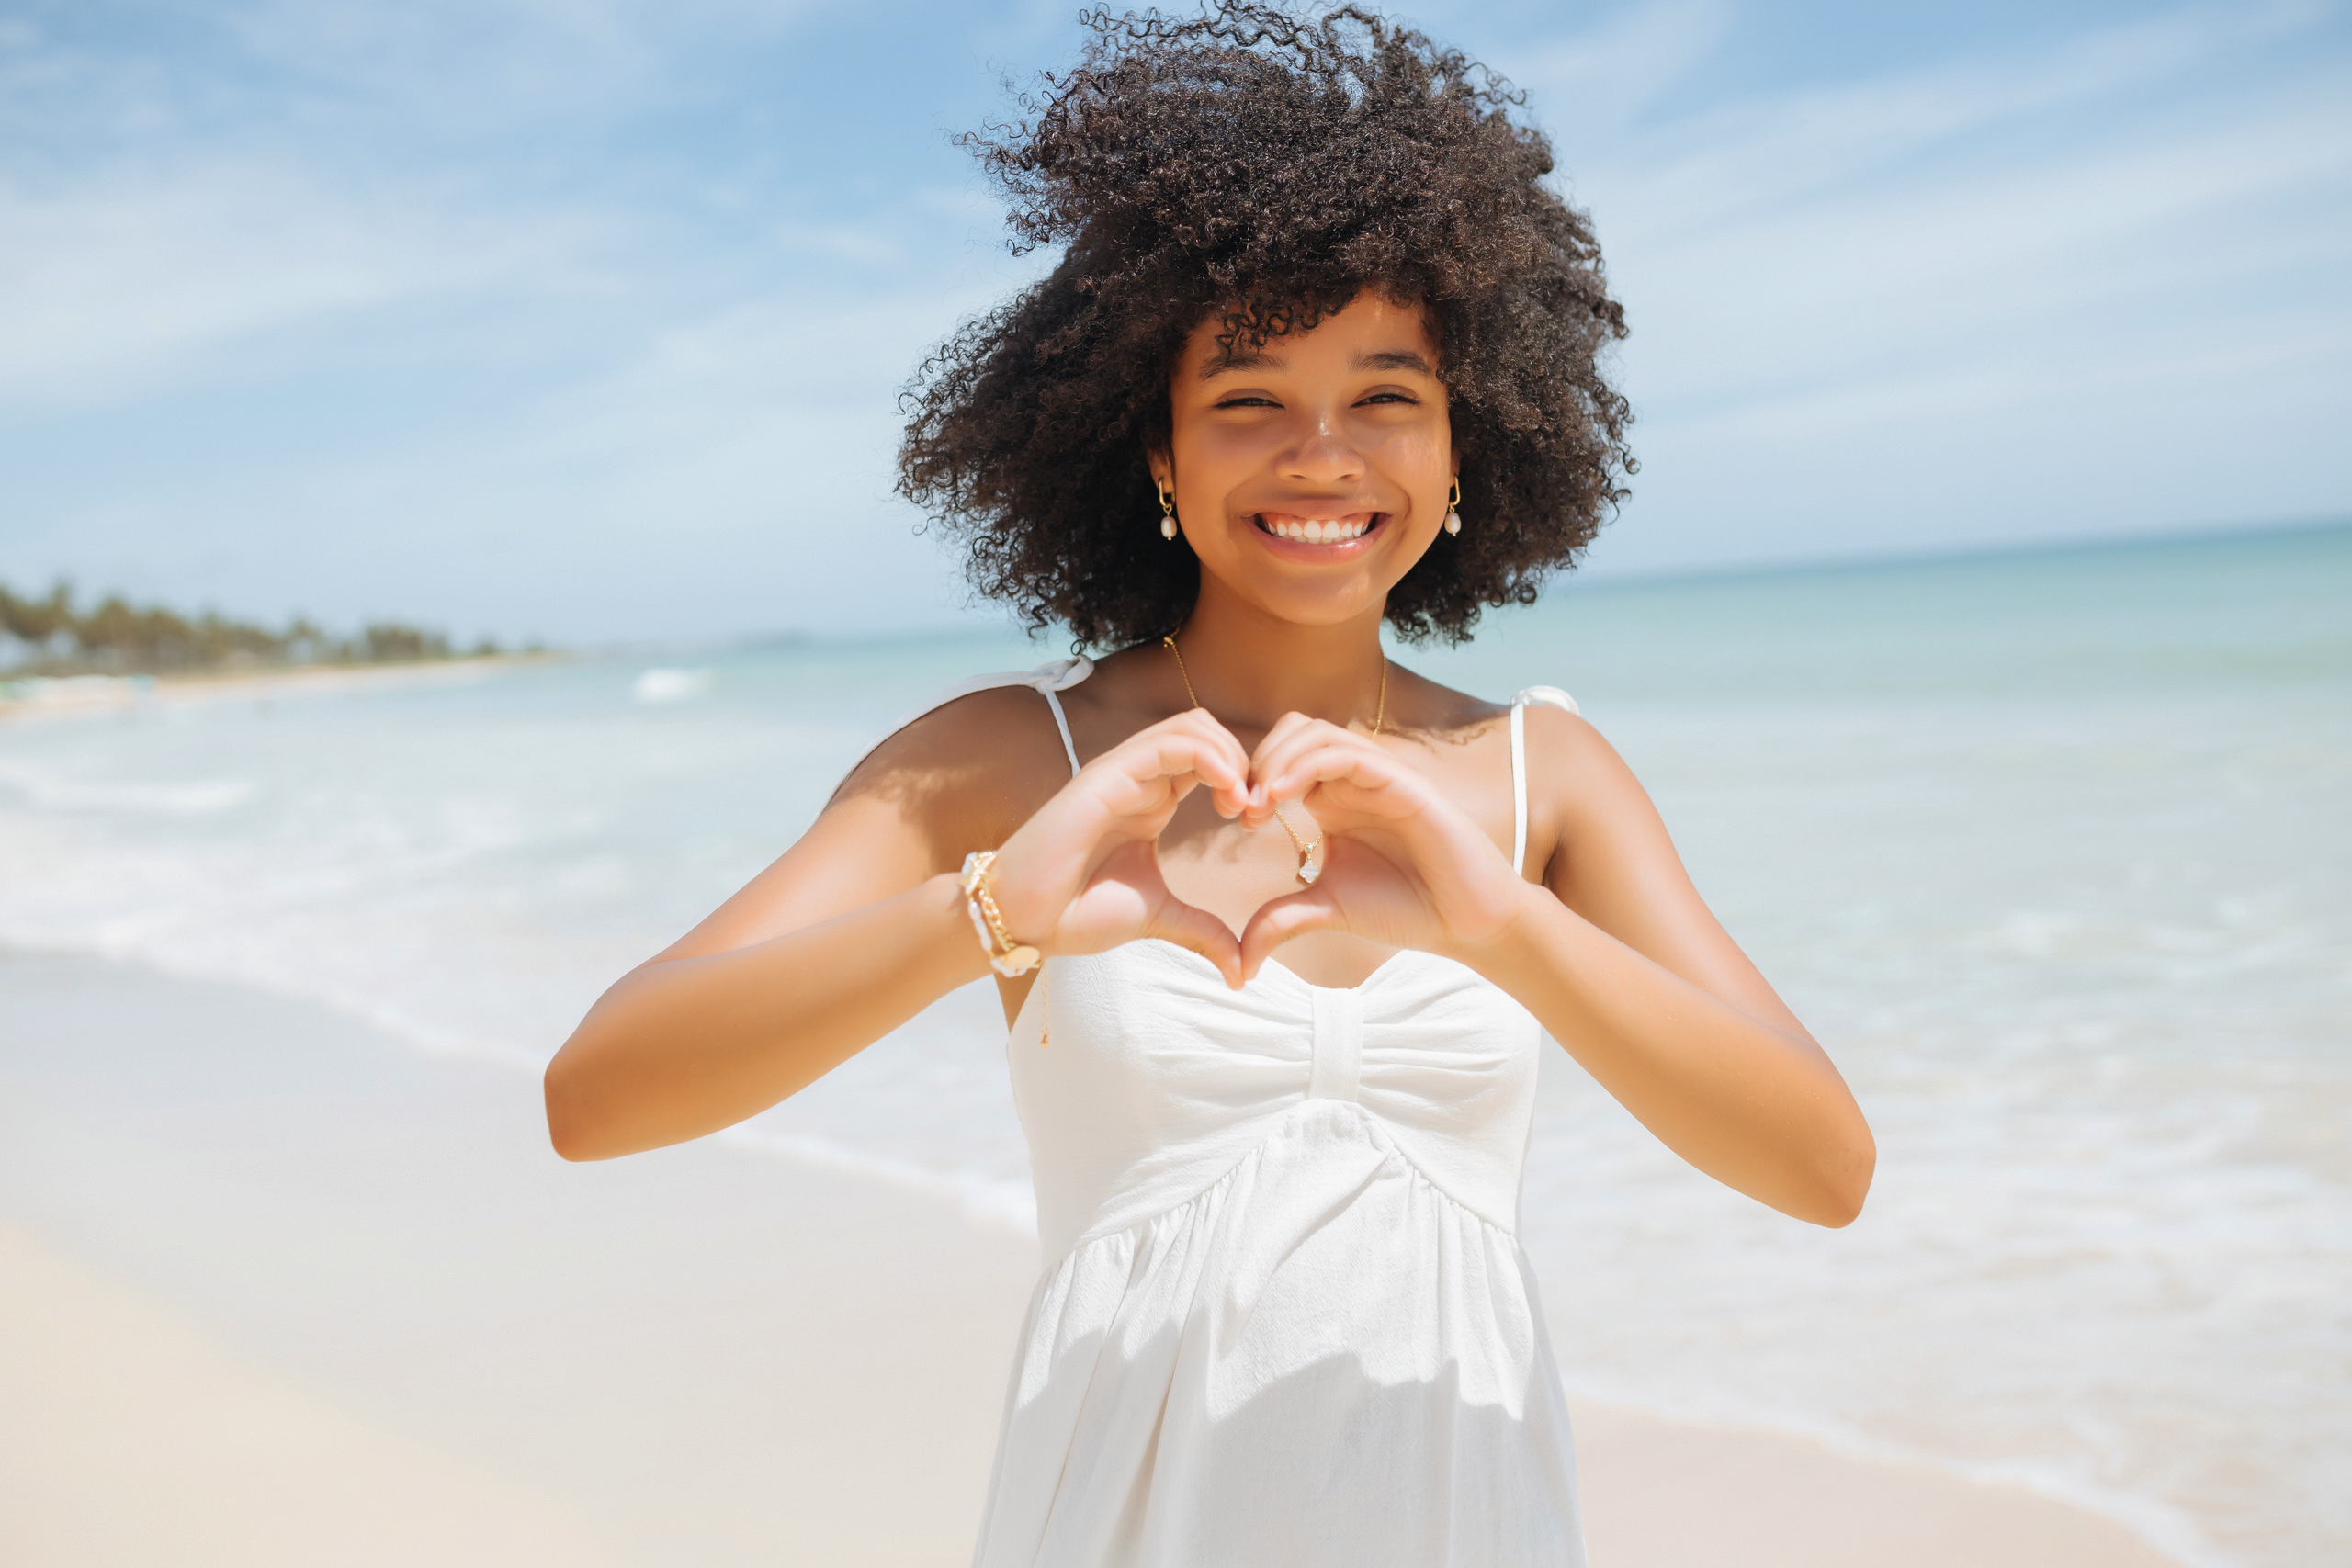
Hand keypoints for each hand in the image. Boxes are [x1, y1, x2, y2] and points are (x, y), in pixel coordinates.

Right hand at [983, 709, 1252, 986]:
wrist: (1026, 922)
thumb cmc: (1077, 913)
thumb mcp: (1158, 918)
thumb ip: (1202, 932)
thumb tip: (1241, 969)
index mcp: (1152, 800)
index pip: (1209, 758)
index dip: (1244, 778)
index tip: (1256, 821)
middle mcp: (1138, 778)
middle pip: (1206, 730)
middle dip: (1244, 760)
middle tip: (1255, 809)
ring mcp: (1122, 772)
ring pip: (1192, 726)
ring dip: (1231, 756)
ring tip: (1241, 804)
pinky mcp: (1108, 774)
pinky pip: (1169, 743)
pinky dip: (1210, 759)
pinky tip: (1226, 796)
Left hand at [1235, 715, 1533, 980]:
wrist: (1464, 922)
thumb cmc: (1405, 907)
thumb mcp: (1326, 910)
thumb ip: (1280, 921)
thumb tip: (1239, 961)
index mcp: (1332, 798)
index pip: (1280, 756)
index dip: (1250, 778)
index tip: (1236, 820)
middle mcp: (1353, 780)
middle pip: (1292, 732)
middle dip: (1257, 761)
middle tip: (1243, 809)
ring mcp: (1378, 776)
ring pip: (1315, 733)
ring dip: (1277, 760)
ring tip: (1261, 804)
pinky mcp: (1402, 781)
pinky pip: (1348, 753)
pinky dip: (1308, 765)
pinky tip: (1285, 797)